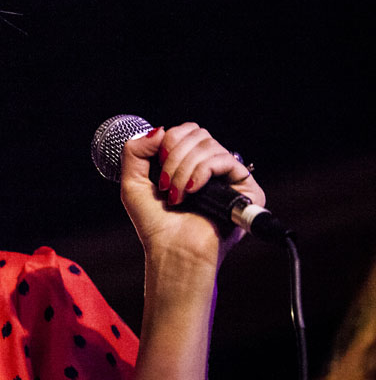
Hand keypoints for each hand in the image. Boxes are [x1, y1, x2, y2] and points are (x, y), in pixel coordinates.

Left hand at [119, 123, 263, 271]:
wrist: (173, 251)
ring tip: (177, 195)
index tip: (157, 162)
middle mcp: (211, 167)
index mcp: (189, 163)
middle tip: (165, 184)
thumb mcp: (132, 182)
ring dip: (184, 169)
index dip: (170, 140)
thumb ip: (135, 151)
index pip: (186, 131)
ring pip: (208, 145)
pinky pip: (224, 160)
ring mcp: (229, 177)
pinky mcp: (246, 188)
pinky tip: (192, 191)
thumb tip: (159, 129)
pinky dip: (201, 172)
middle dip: (173, 156)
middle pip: (197, 134)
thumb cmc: (156, 224)